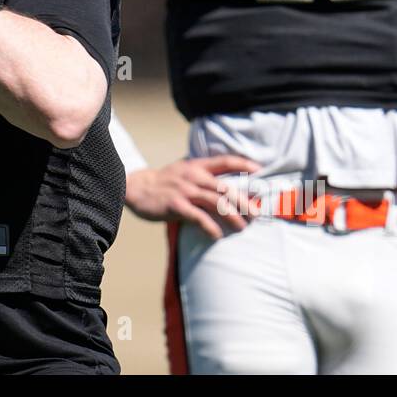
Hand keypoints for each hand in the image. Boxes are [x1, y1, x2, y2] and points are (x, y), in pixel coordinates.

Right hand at [125, 155, 261, 238]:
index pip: (225, 161)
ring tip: (242, 227)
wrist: (135, 187)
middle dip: (244, 201)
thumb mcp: (184, 172)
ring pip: (215, 202)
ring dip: (232, 215)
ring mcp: (184, 190)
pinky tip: (217, 235)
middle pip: (225, 188)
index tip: (261, 171)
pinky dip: (209, 226)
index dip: (244, 164)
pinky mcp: (175, 205)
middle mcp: (193, 176)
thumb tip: (228, 190)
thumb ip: (203, 178)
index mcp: (197, 166)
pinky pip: (197, 217)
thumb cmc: (164, 183)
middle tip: (256, 214)